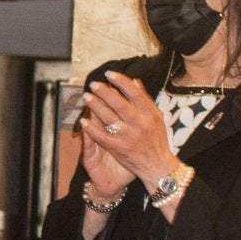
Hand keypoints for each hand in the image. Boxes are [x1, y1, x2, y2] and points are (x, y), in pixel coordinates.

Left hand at [77, 71, 180, 194]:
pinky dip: (91, 128)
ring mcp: (128, 136)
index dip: (121, 81)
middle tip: (93, 84)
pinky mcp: (118, 148)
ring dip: (95, 106)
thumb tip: (135, 81)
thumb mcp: (156, 117)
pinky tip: (83, 120)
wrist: (157, 165)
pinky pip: (101, 136)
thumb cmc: (156, 139)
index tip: (109, 74)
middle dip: (104, 92)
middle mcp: (139, 123)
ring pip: (108, 117)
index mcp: (149, 114)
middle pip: (119, 103)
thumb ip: (145, 99)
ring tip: (86, 97)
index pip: (134, 93)